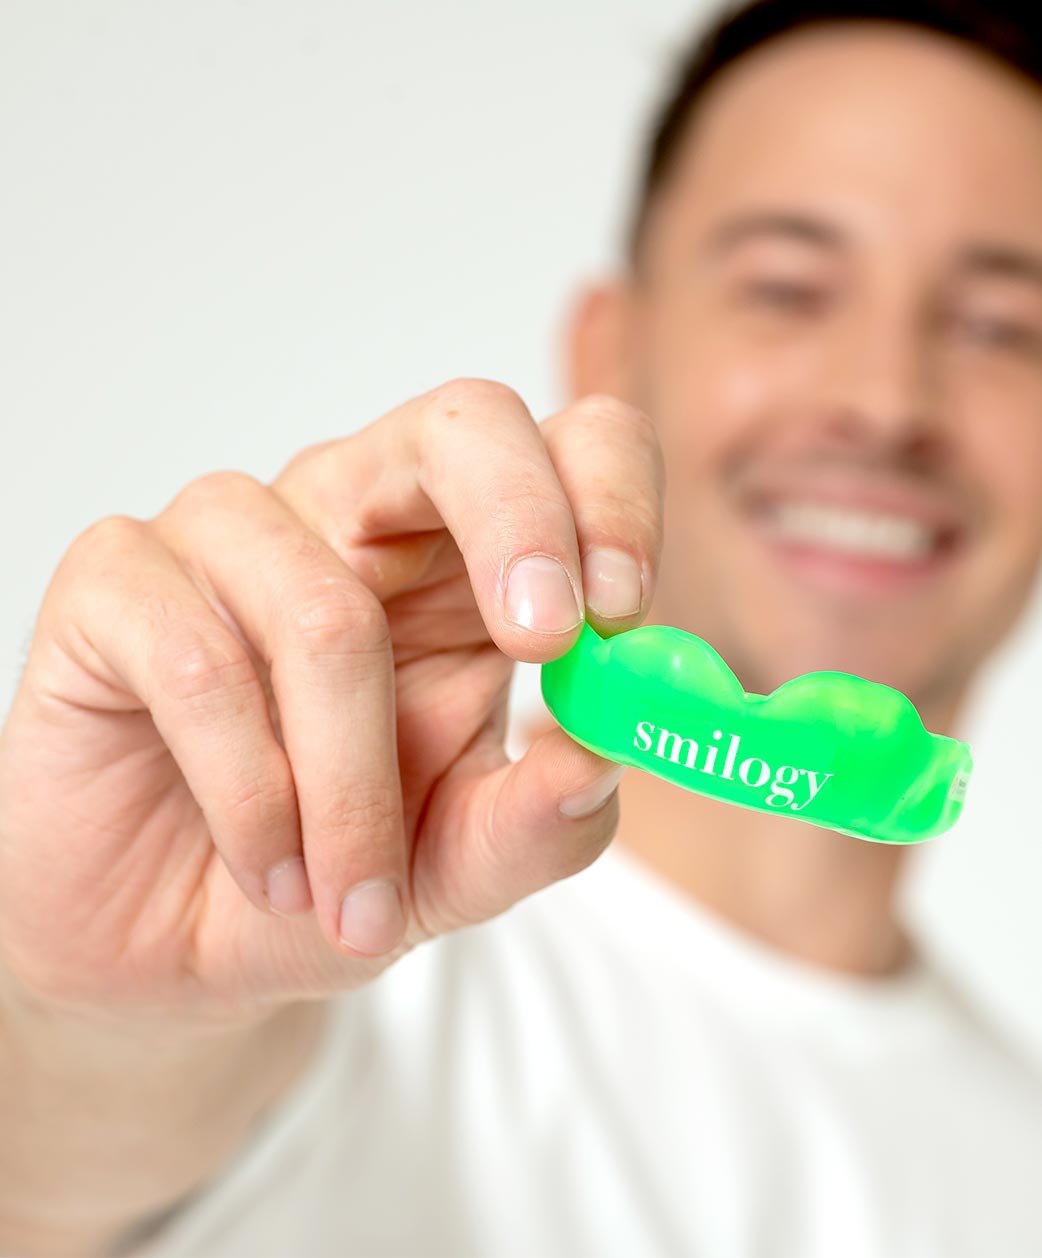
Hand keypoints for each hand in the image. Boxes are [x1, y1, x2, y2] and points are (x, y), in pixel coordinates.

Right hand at [0, 380, 663, 1027]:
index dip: (610, 498)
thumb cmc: (332, 874)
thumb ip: (539, 822)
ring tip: (351, 901)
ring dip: (352, 791)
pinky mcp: (116, 582)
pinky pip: (198, 662)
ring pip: (327, 611)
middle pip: (463, 425)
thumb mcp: (459, 868)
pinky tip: (267, 864)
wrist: (175, 942)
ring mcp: (231, 536)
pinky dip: (248, 793)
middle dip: (522, 525)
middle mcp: (356, 517)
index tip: (625, 609)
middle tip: (545, 642)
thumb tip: (601, 759)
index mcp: (468, 561)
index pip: (568, 448)